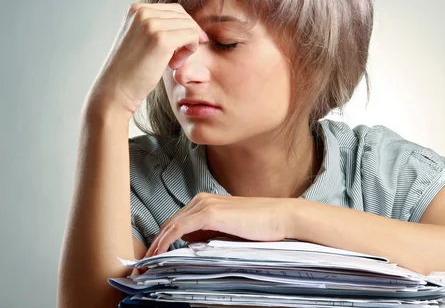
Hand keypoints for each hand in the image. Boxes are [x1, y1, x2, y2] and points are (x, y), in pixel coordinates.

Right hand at [85, 3, 208, 117]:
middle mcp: (143, 12)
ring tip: (173, 63)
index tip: (179, 48)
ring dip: (188, 46)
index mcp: (136, 9)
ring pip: (190, 27)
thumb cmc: (130, 69)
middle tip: (177, 59)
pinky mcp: (161, 39)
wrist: (114, 90)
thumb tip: (189, 22)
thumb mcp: (140, 39)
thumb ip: (157, 26)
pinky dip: (190, 51)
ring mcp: (151, 24)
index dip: (184, 28)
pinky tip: (173, 65)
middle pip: (184, 17)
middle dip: (187, 37)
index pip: (174, 10)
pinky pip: (192, 36)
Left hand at [144, 193, 295, 257]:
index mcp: (206, 202)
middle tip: (143, 265)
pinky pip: (179, 229)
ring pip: (170, 226)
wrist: (280, 217)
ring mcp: (204, 205)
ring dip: (156, 245)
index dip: (161, 240)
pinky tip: (159, 255)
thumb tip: (188, 243)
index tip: (153, 258)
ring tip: (146, 264)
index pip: (176, 222)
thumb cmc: (259, 225)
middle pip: (169, 223)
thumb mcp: (228, 231)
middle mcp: (201, 200)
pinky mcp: (209, 213)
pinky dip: (166, 242)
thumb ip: (207, 233)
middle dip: (154, 244)